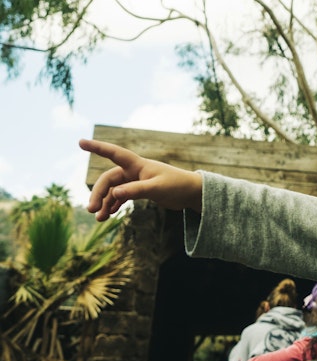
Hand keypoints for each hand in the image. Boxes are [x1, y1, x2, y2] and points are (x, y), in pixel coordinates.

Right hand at [79, 138, 202, 219]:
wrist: (191, 193)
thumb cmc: (177, 186)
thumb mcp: (156, 188)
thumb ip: (135, 190)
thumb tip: (114, 194)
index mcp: (137, 165)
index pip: (114, 153)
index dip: (97, 147)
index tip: (80, 142)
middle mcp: (134, 171)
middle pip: (109, 179)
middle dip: (98, 194)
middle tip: (92, 210)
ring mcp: (135, 180)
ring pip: (113, 190)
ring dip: (105, 202)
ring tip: (99, 218)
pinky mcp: (139, 190)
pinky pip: (121, 196)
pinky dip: (114, 205)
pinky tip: (108, 215)